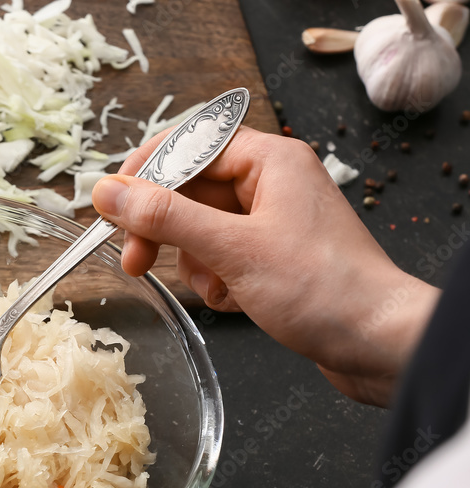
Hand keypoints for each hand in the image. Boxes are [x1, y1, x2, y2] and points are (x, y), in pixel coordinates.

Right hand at [92, 126, 438, 405]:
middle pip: (189, 188)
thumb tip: (108, 192)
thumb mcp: (232, 250)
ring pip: (199, 227)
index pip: (188, 144)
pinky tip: (232, 299)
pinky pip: (219, 255)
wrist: (380, 344)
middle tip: (135, 258)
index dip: (145, 172)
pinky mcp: (272, 256)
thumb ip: (164, 218)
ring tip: (213, 286)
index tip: (112, 206)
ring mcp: (272, 221)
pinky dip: (214, 278)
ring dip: (193, 260)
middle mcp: (271, 183)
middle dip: (161, 227)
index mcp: (270, 160)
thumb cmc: (323, 290)